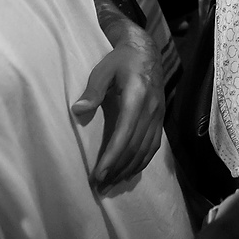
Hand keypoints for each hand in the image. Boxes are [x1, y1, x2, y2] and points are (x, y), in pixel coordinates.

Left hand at [71, 24, 163, 188]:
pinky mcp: (160, 119)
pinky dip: (142, 162)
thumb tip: (78, 110)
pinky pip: (153, 146)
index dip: (112, 157)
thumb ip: (93, 90)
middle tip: (100, 186)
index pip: (125, 134)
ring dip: (129, 169)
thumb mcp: (103, 69)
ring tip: (112, 184)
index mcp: (137, 98)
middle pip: (136, 147)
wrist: (146, 52)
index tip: (99, 174)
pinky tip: (130, 172)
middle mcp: (151, 110)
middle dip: (118, 169)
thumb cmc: (121, 60)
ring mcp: (158, 116)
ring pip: (146, 150)